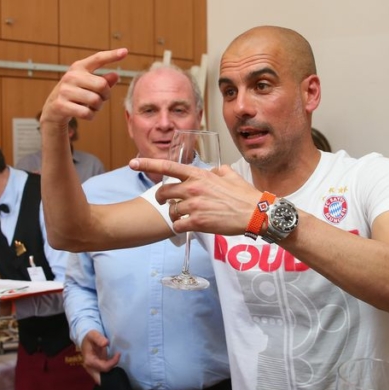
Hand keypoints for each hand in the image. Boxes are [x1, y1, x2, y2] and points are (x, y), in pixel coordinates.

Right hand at [41, 48, 127, 127]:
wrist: (53, 108)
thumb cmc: (76, 94)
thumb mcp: (88, 85)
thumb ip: (103, 81)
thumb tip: (116, 75)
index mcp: (79, 67)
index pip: (98, 58)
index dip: (112, 55)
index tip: (125, 52)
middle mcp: (71, 76)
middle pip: (102, 85)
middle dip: (106, 95)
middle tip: (101, 99)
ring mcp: (65, 90)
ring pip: (95, 100)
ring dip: (98, 107)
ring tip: (92, 106)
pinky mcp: (61, 105)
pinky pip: (87, 113)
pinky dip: (91, 116)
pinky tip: (86, 113)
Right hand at [80, 329, 119, 384]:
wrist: (85, 340)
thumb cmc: (90, 338)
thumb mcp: (93, 335)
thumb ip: (99, 338)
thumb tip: (106, 343)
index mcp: (89, 361)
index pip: (104, 367)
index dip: (113, 362)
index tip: (119, 354)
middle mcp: (90, 368)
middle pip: (101, 379)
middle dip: (111, 377)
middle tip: (120, 368)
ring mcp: (93, 370)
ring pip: (102, 379)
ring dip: (111, 375)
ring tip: (118, 366)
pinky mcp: (96, 370)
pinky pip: (104, 375)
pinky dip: (110, 373)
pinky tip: (115, 367)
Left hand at [129, 158, 259, 236]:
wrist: (255, 213)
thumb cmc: (245, 195)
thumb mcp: (230, 175)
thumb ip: (217, 171)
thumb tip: (213, 171)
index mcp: (199, 175)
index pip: (168, 167)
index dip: (148, 164)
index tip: (133, 162)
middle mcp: (193, 188)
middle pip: (163, 192)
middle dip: (161, 198)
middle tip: (165, 202)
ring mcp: (195, 206)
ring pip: (171, 211)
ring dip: (175, 214)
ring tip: (186, 216)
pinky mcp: (198, 222)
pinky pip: (178, 225)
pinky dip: (180, 227)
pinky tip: (188, 227)